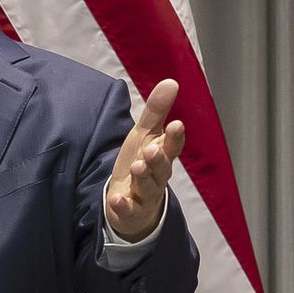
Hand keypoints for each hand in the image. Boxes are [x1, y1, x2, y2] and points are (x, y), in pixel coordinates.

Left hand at [105, 79, 184, 242]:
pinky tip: (117, 200)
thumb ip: (156, 111)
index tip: (176, 125)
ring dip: (144, 178)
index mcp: (162, 155)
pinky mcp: (130, 210)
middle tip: (152, 149)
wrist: (131, 205)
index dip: (174, 138)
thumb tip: (171, 81)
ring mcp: (145, 195)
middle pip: (162, 168)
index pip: (172, 146)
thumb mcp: (144, 136)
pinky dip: (123, 205)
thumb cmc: (140, 164)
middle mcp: (157, 176)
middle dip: (158, 159)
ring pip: (148, 187)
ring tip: (138, 167)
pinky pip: (129, 209)